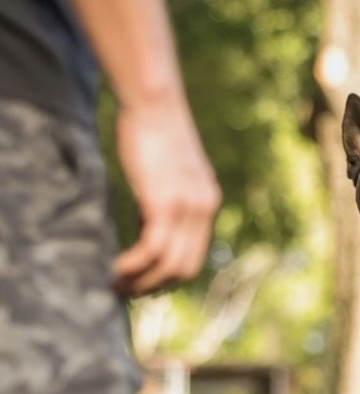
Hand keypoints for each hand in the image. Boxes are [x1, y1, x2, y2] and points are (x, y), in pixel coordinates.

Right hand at [110, 95, 220, 296]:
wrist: (154, 101)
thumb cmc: (152, 131)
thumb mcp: (166, 173)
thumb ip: (163, 201)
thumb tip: (147, 227)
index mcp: (207, 204)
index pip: (194, 256)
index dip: (168, 278)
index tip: (143, 282)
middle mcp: (204, 209)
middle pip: (185, 269)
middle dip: (154, 287)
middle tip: (127, 291)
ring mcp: (188, 208)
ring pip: (169, 265)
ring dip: (141, 282)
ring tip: (116, 285)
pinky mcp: (166, 202)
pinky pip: (153, 249)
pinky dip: (134, 266)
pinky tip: (117, 268)